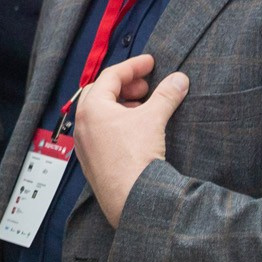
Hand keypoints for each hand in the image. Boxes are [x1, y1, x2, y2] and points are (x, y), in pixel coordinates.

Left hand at [72, 55, 188, 227]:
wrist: (131, 198)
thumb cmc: (134, 156)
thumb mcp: (153, 118)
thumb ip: (166, 95)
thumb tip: (179, 79)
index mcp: (91, 108)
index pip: (110, 75)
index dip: (134, 66)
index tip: (151, 63)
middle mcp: (82, 125)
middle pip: (101, 93)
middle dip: (125, 86)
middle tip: (146, 86)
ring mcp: (84, 145)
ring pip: (101, 115)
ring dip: (123, 105)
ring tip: (145, 107)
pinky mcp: (92, 162)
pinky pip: (101, 134)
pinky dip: (118, 125)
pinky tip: (137, 131)